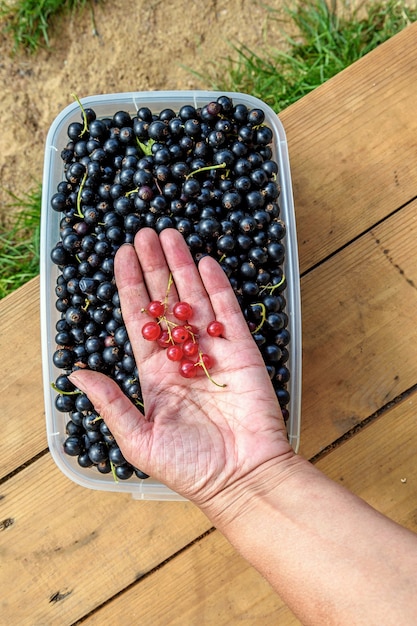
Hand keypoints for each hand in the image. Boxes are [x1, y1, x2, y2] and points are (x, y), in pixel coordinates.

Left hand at [70, 228, 293, 505]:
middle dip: (154, 267)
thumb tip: (76, 372)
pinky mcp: (242, 352)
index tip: (121, 255)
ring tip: (170, 235)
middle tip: (144, 233)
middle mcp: (182, 356)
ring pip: (194, 299)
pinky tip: (205, 262)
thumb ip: (110, 401)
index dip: (129, 286)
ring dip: (183, 267)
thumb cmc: (188, 466)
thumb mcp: (137, 437)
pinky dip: (218, 287)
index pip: (138, 319)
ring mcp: (213, 351)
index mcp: (154, 373)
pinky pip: (228, 313)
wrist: (240, 478)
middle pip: (164, 301)